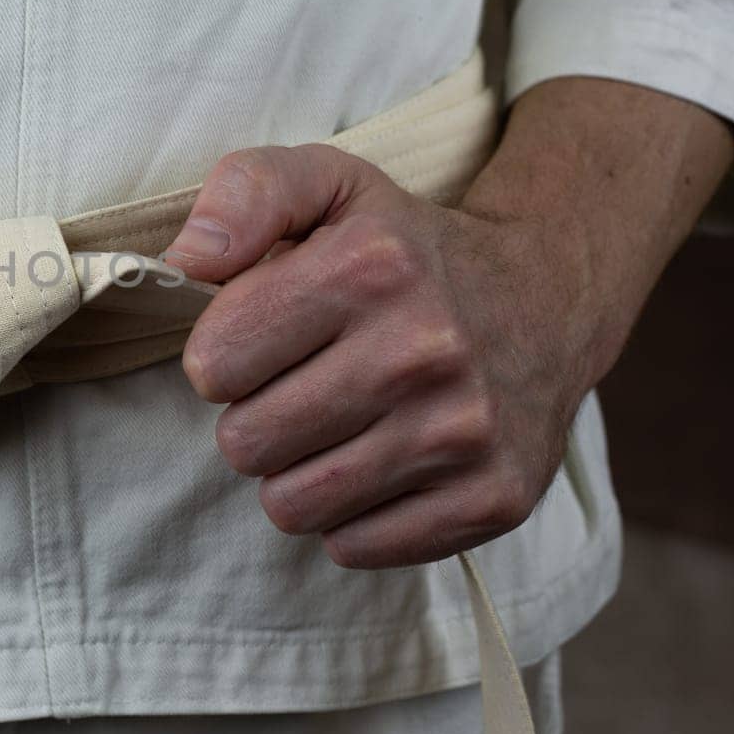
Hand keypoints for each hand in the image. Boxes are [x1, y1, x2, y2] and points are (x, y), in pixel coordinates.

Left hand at [167, 144, 592, 568]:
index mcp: (370, 267)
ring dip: (295, 471)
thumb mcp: (328, 185)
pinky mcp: (493, 499)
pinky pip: (355, 547)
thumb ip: (245, 193)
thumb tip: (185, 261)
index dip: (220, 354)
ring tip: (334, 425)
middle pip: (246, 443)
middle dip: (253, 417)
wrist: (548, 298)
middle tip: (297, 386)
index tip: (260, 337)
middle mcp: (424, 350)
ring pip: (293, 506)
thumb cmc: (406, 248)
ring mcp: (465, 432)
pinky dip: (350, 516)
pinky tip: (378, 462)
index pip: (213, 364)